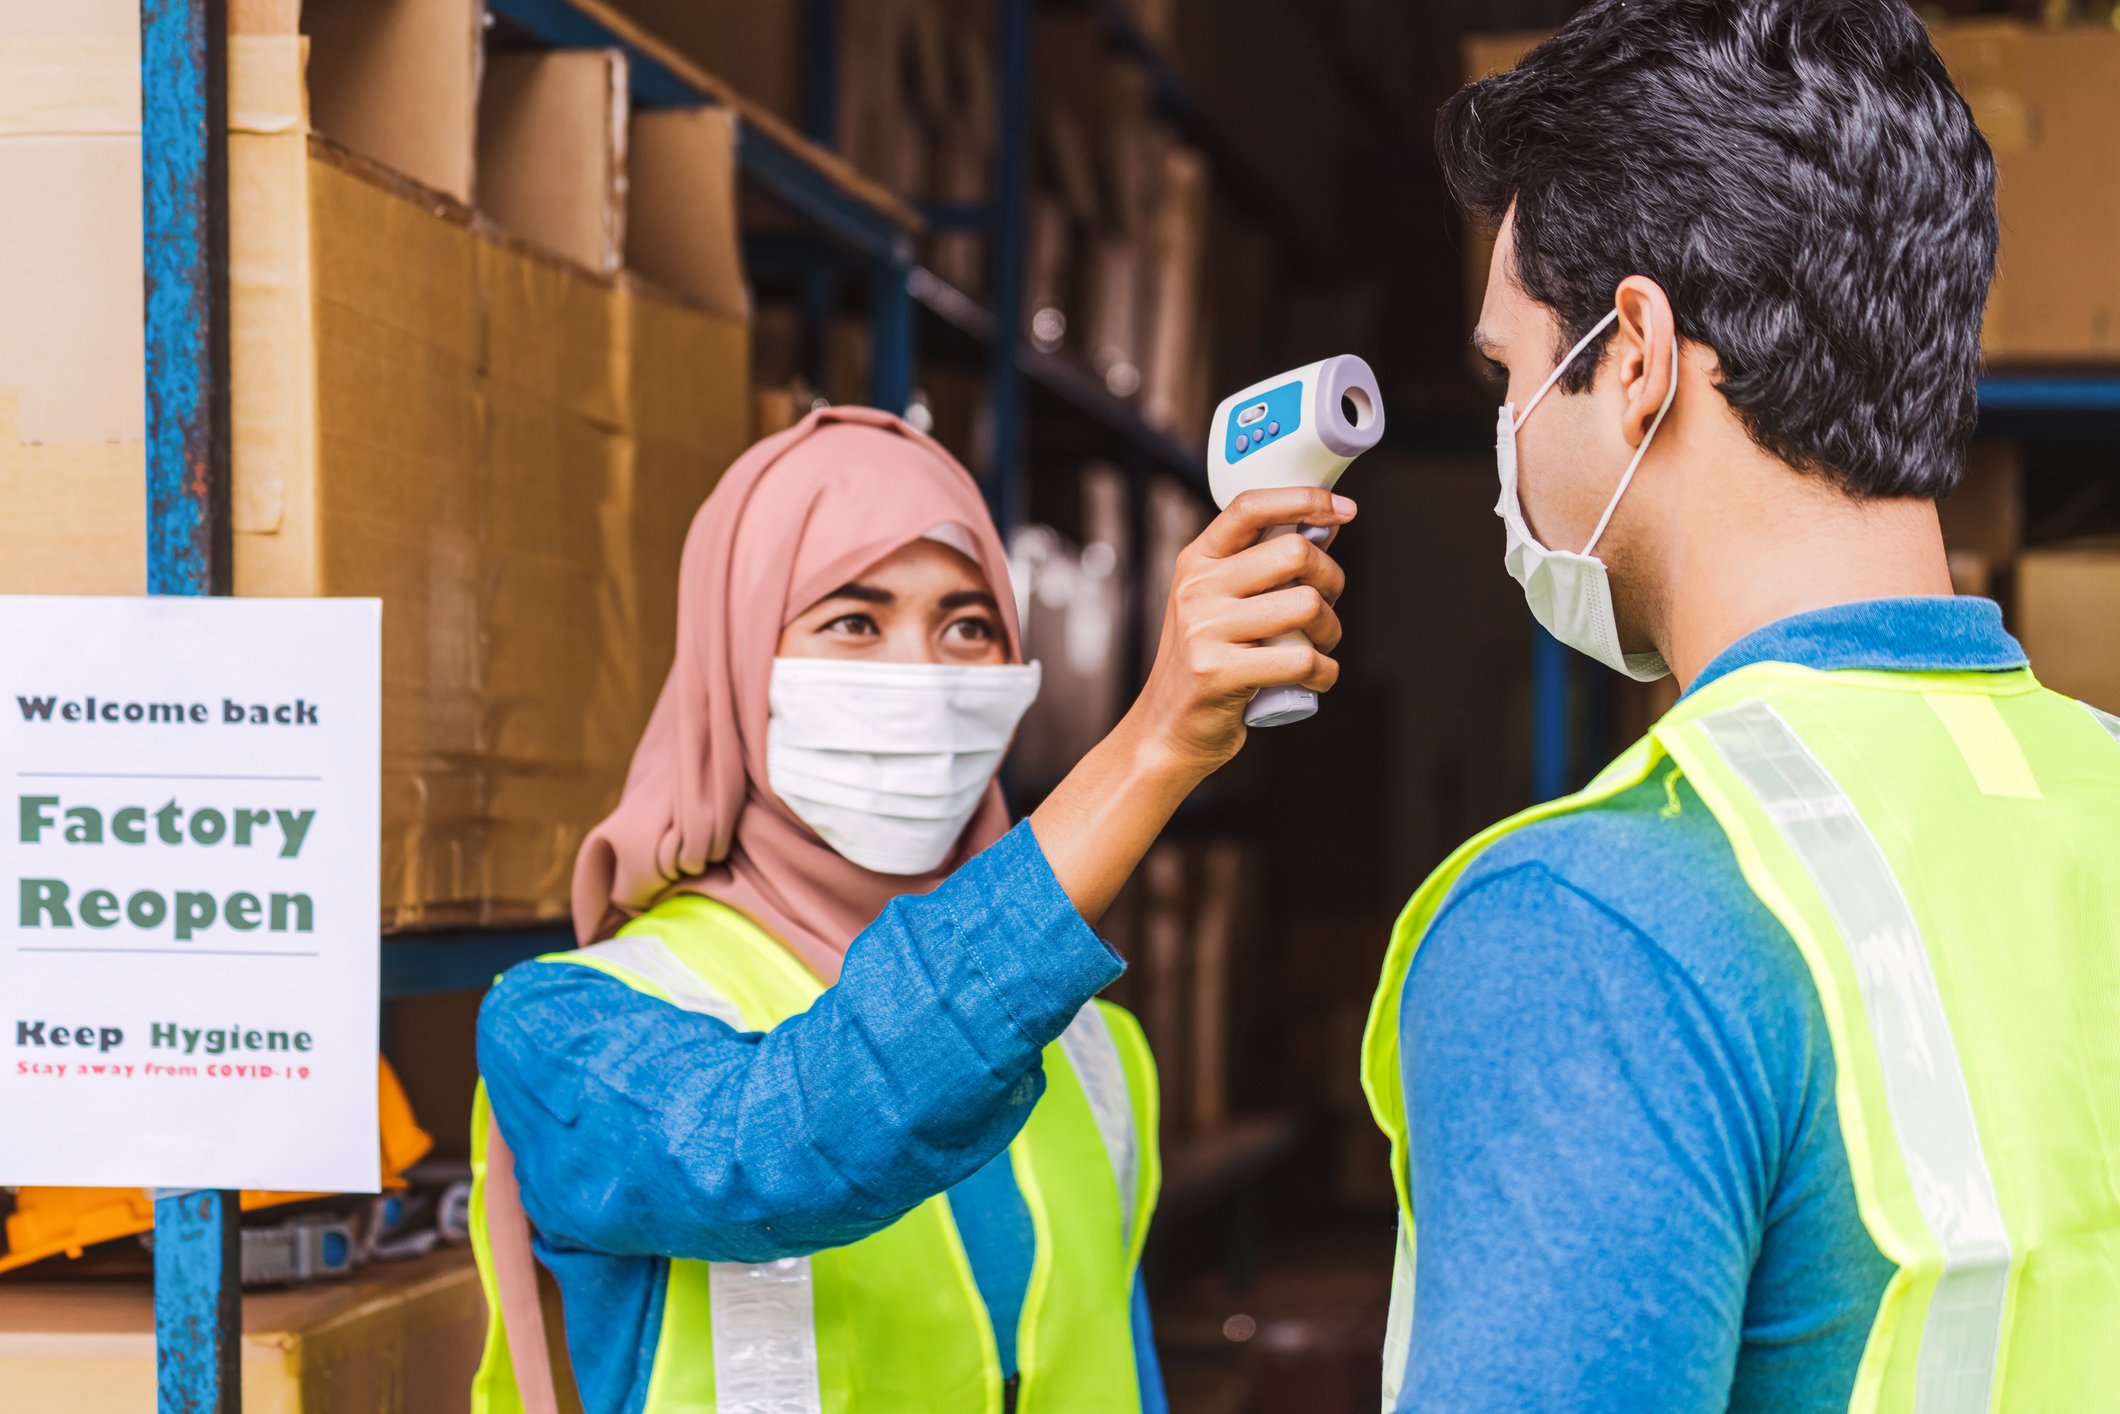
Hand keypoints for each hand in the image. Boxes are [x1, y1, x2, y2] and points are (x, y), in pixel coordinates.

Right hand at [1122, 486, 1352, 778]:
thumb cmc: (1209, 662)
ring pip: (1306, 605)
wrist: (1167, 729)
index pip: (1251, 506)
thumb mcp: (1222, 602)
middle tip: (1326, 605)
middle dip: (1332, 579)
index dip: (1305, 499)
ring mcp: (1203, 629)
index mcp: (1198, 561)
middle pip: (1295, 553)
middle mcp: (1196, 588)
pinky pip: (1301, 660)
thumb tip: (1326, 525)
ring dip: (1332, 630)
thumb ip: (1266, 564)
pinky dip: (1325, 671)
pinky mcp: (1218, 672)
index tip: (1344, 509)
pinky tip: (1316, 677)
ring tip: (1319, 646)